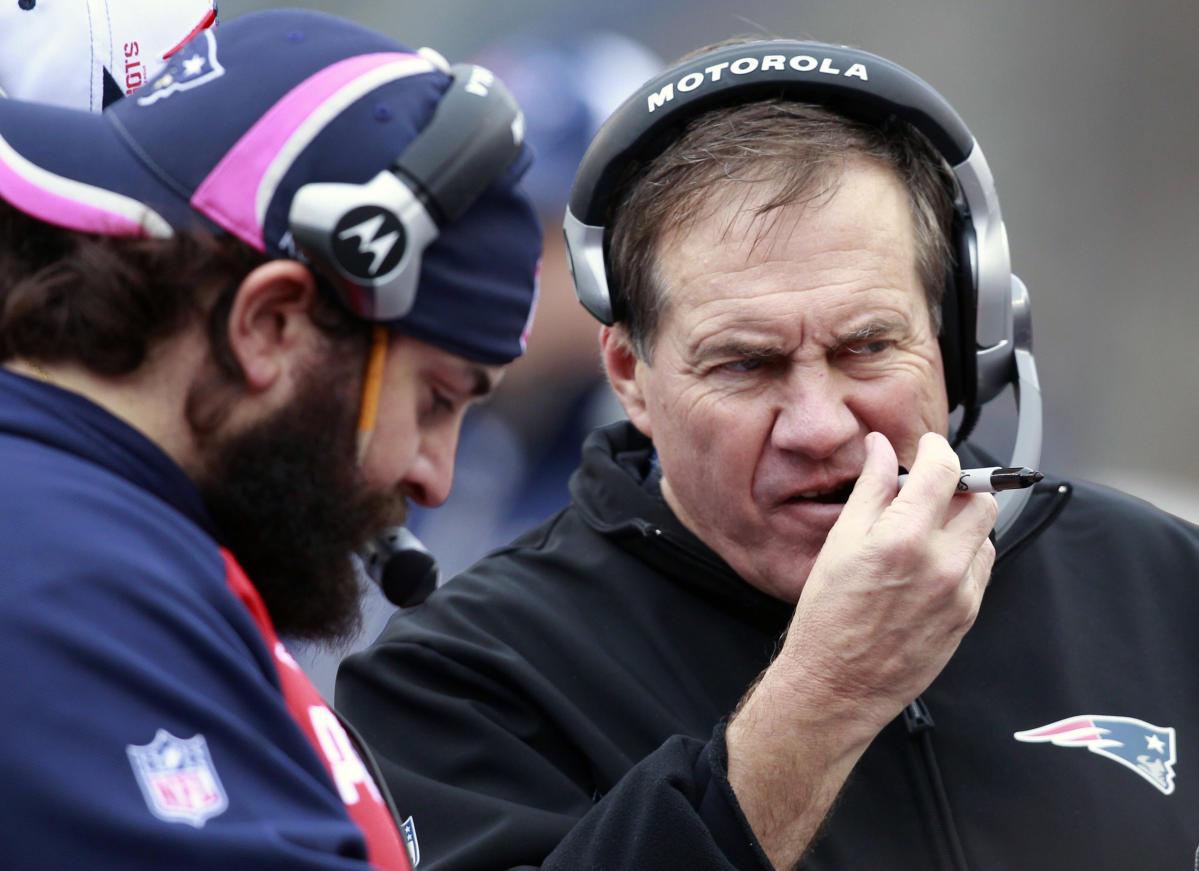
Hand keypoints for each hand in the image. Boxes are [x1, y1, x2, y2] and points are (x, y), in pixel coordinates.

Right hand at [784, 430, 996, 718]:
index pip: (944, 470)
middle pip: (979, 499)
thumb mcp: (839, 543)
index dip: (937, 449)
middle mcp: (940, 563)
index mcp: (903, 537)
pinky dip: (964, 555)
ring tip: (926, 532)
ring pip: (985, 533)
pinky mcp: (968, 615)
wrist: (836, 684)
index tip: (928, 448)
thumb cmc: (828, 618)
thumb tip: (882, 450)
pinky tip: (931, 564)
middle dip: (956, 486)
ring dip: (962, 522)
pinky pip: (981, 569)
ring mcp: (960, 592)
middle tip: (927, 492)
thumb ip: (870, 489)